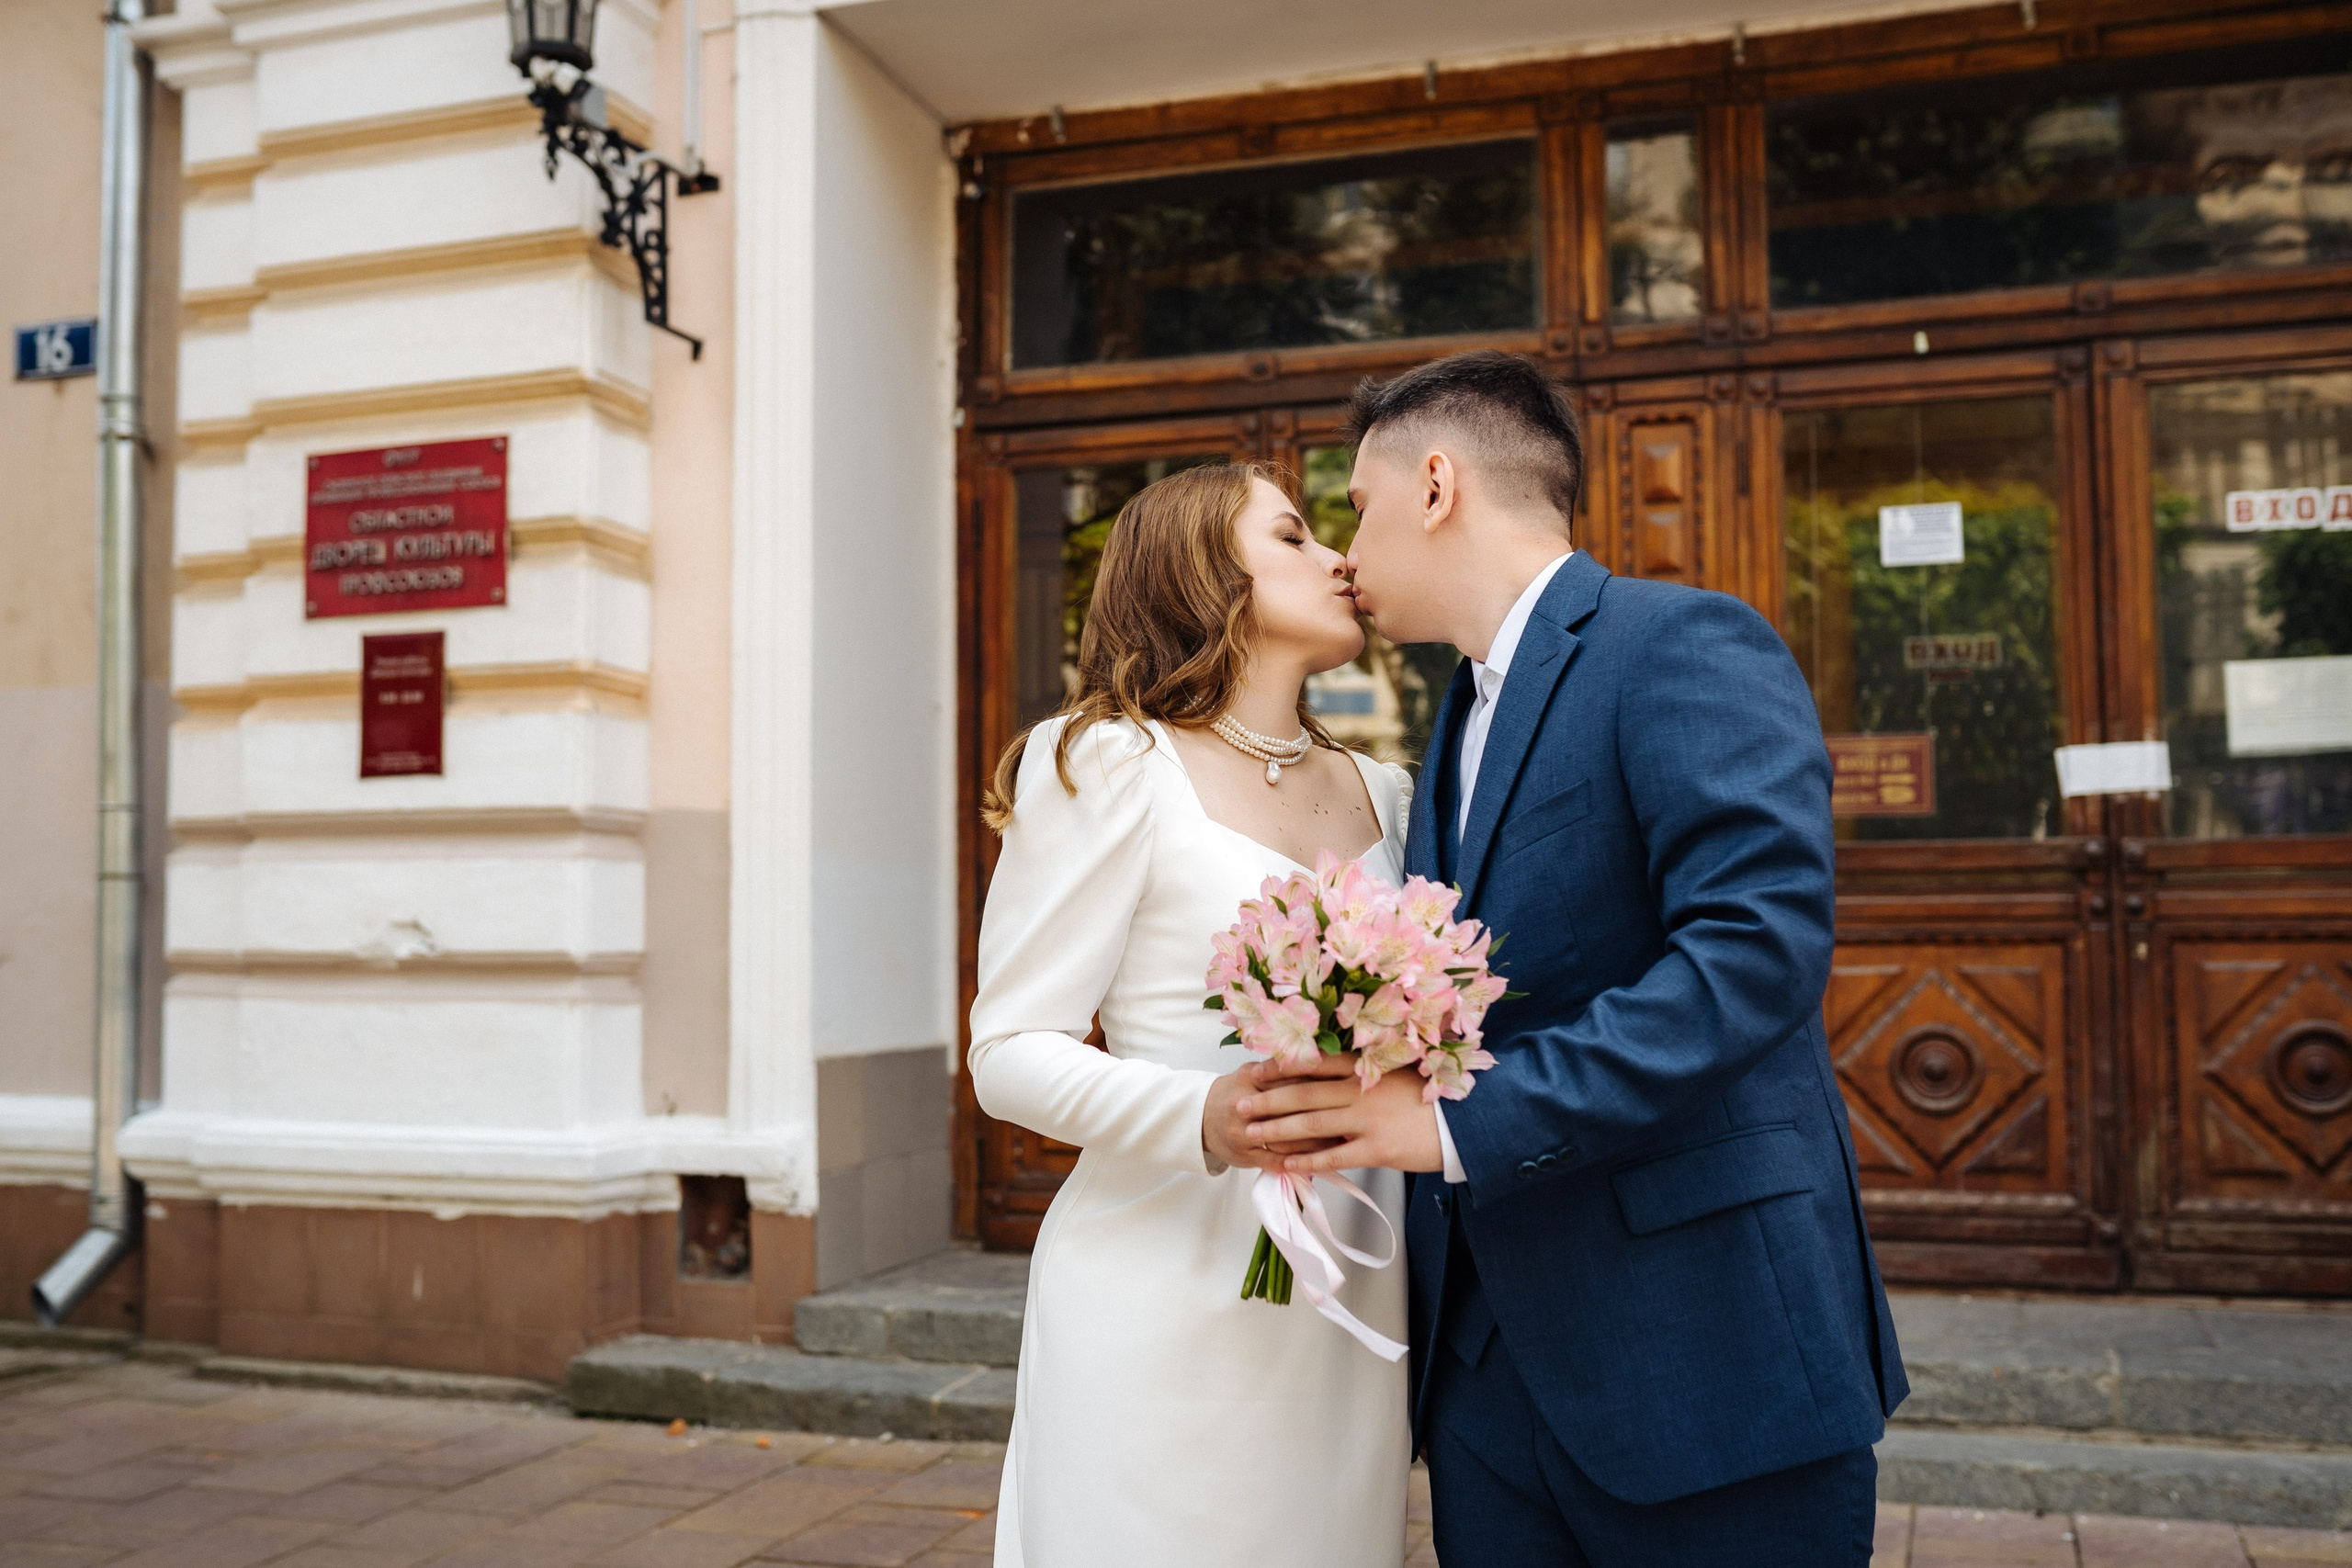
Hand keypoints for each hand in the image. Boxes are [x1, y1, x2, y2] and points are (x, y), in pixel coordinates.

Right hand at [1203, 1058, 1343, 1169]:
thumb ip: (1283, 1070)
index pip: (1291, 1078)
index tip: (1348, 1086)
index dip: (1321, 1083)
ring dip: (1318, 1142)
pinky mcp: (1244, 1155)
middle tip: (1355, 1115)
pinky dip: (1300, 1163)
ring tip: (1345, 1141)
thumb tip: (1325, 1062)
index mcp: (1250, 1078)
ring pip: (1287, 1138)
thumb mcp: (1253, 1073)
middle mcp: (1244, 1103)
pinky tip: (1322, 1163)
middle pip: (1290, 1108)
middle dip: (1325, 1112)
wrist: (1200, 1119)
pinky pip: (1276, 1161)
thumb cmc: (1237, 1093)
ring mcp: (1242, 1132)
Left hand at [1244, 1055, 1445, 1174]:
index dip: (1284, 1067)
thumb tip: (1338, 1074)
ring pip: (1312, 1124)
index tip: (1257, 1070)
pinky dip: (1308, 1161)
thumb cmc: (1436, 1096)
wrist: (1469, 1122)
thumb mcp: (1400, 1073)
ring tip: (1252, 1133)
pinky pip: (1335, 1156)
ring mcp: (1368, 1120)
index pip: (1316, 1064)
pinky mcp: (1378, 1149)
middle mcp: (1362, 1090)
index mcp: (1367, 1068)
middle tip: (1239, 1104)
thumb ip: (1368, 1073)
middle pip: (1304, 1093)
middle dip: (1268, 1099)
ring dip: (1278, 1129)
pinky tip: (1288, 1164)